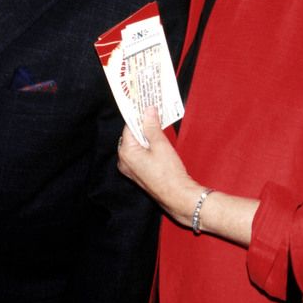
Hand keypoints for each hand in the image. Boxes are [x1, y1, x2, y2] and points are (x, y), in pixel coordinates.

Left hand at [119, 107, 257, 244]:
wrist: (178, 197)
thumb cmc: (169, 173)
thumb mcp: (160, 145)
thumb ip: (152, 126)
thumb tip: (148, 111)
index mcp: (126, 153)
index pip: (129, 127)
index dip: (139, 115)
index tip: (145, 105)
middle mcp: (124, 162)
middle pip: (132, 136)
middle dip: (143, 125)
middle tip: (154, 112)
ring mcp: (130, 169)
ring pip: (136, 145)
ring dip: (147, 135)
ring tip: (158, 124)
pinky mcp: (139, 174)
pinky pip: (140, 155)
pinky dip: (148, 147)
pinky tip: (158, 141)